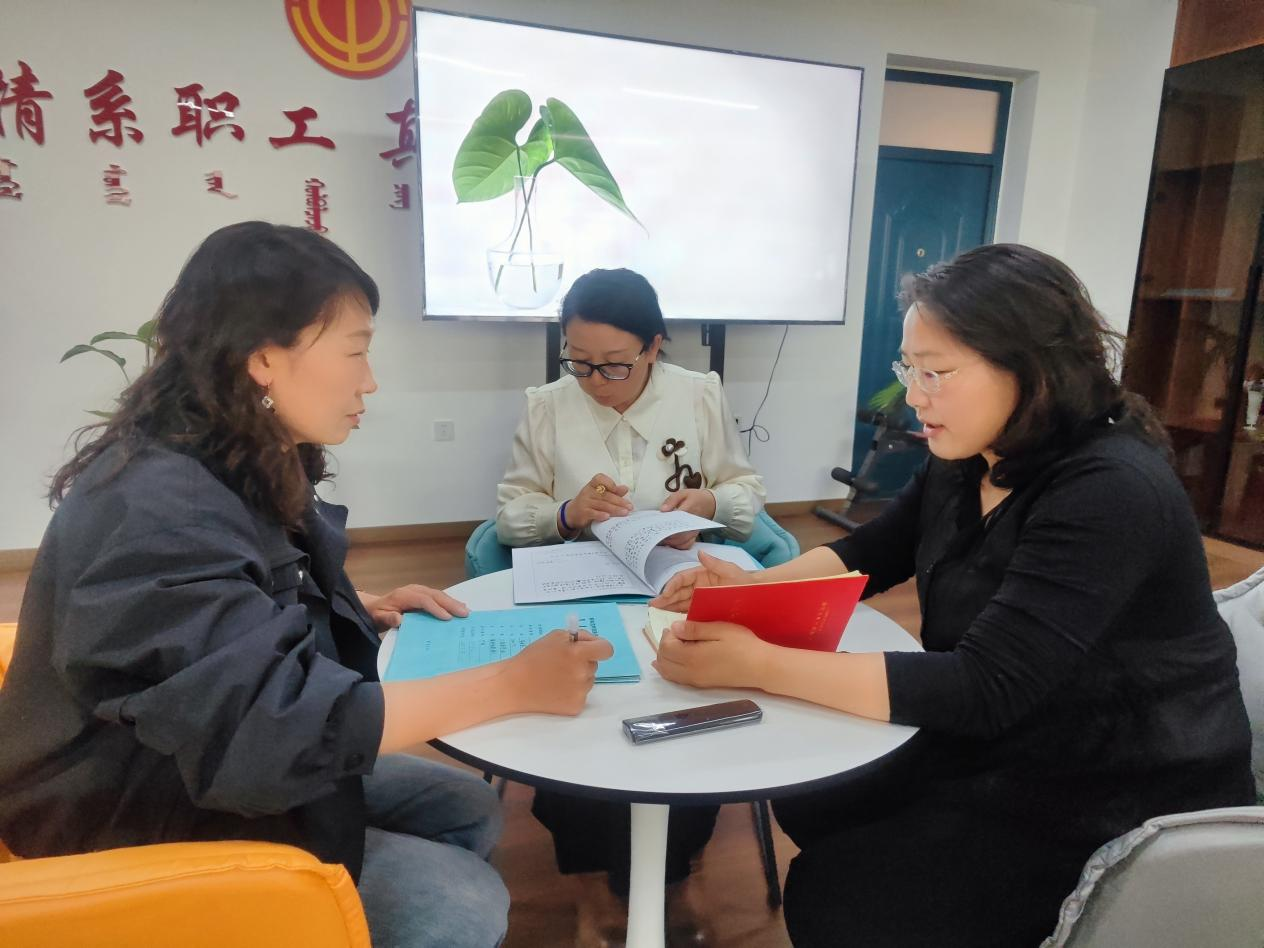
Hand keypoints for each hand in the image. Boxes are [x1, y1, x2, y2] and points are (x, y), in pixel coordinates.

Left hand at [366, 585, 469, 630]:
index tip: (447, 618)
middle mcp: (413, 590)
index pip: (423, 600)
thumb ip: (389, 619)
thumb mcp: (379, 618)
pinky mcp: (424, 594)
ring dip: (453, 602)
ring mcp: (420, 591)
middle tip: (464, 613)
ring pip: (439, 594)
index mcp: (403, 595)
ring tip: (466, 611)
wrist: (375, 608)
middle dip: (450, 604)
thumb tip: (399, 619)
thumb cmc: (378, 614)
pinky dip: (449, 602)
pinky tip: (460, 607)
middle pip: (435, 595)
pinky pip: (438, 597)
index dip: (436, 608)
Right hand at [506, 630, 614, 715]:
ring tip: (555, 677)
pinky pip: (580, 695)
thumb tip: (591, 643)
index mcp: (579, 654)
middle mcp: (583, 674)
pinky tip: (555, 690)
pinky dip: (571, 692)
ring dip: (577, 677)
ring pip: (588, 680)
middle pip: (594, 665)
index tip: (590, 648)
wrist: (514, 685)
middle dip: (582, 661)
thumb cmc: (533, 658)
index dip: (599, 646)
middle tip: (561, 662)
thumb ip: (578, 637)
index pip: (606, 649)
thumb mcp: (555, 636)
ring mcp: (581, 692)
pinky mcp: (575, 707)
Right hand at [561, 474, 633, 534]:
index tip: (617, 489)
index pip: (599, 478)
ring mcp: (585, 502)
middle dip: (619, 501)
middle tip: (629, 506)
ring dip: (615, 509)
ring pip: (601, 504)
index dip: (609, 483)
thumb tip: (625, 488)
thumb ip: (613, 492)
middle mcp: (588, 492)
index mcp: (592, 485)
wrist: (572, 513)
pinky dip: (600, 515)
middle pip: (605, 495)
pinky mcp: (583, 512)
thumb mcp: (599, 494)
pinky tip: (608, 517)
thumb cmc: (589, 502)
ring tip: (624, 512)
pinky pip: (592, 513)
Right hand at [649, 550, 758, 612]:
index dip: (671, 586)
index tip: (664, 595)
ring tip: (657, 613)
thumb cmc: (745, 582)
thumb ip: (715, 563)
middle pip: (677, 592)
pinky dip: (679, 616)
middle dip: (665, 598)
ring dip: (668, 607)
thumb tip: (700, 553)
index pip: (681, 579)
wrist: (758, 597)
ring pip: (680, 602)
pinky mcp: (704, 610)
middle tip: (653, 606)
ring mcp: (700, 599)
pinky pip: (689, 612)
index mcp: (702, 575)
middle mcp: (698, 587)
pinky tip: (671, 621)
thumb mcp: (732, 571)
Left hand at [652, 620, 770, 689]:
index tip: (678, 626)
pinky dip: (669, 670)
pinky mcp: (702, 685)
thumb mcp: (719, 629)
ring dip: (664, 659)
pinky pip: (677, 679)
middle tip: (675, 633)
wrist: (760, 668)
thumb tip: (674, 627)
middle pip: (664, 661)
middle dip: (664, 646)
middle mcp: (689, 672)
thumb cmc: (742, 645)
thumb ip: (694, 629)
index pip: (666, 647)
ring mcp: (695, 681)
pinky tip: (671, 663)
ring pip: (668, 673)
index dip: (668, 635)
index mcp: (691, 657)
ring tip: (672, 645)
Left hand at [658, 489, 715, 548]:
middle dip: (667, 537)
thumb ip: (671, 500)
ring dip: (671, 543)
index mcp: (690, 510)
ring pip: (683, 542)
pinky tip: (669, 544)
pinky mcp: (694, 536)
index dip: (666, 525)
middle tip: (655, 536)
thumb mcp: (682, 493)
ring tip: (660, 540)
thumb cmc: (694, 498)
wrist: (710, 503)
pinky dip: (678, 547)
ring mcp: (694, 531)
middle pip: (680, 535)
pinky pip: (687, 545)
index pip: (677, 520)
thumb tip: (662, 510)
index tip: (657, 527)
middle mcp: (693, 523)